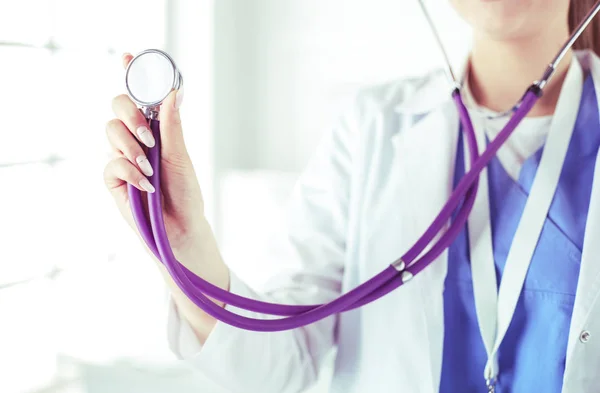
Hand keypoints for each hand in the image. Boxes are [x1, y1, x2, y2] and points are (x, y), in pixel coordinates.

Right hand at [103, 53, 226, 287]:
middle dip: (131, 117)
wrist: (181, 228)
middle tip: (148, 134)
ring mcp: (122, 159)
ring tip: (150, 168)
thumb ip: (172, 126)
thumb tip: (174, 92)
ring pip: (110, 132)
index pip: (140, 99)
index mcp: (156, 130)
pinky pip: (111, 164)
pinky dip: (129, 171)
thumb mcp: (181, 157)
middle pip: (117, 108)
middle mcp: (136, 140)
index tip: (129, 56)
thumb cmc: (185, 193)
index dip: (132, 76)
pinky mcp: (113, 180)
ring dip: (132, 148)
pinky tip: (145, 185)